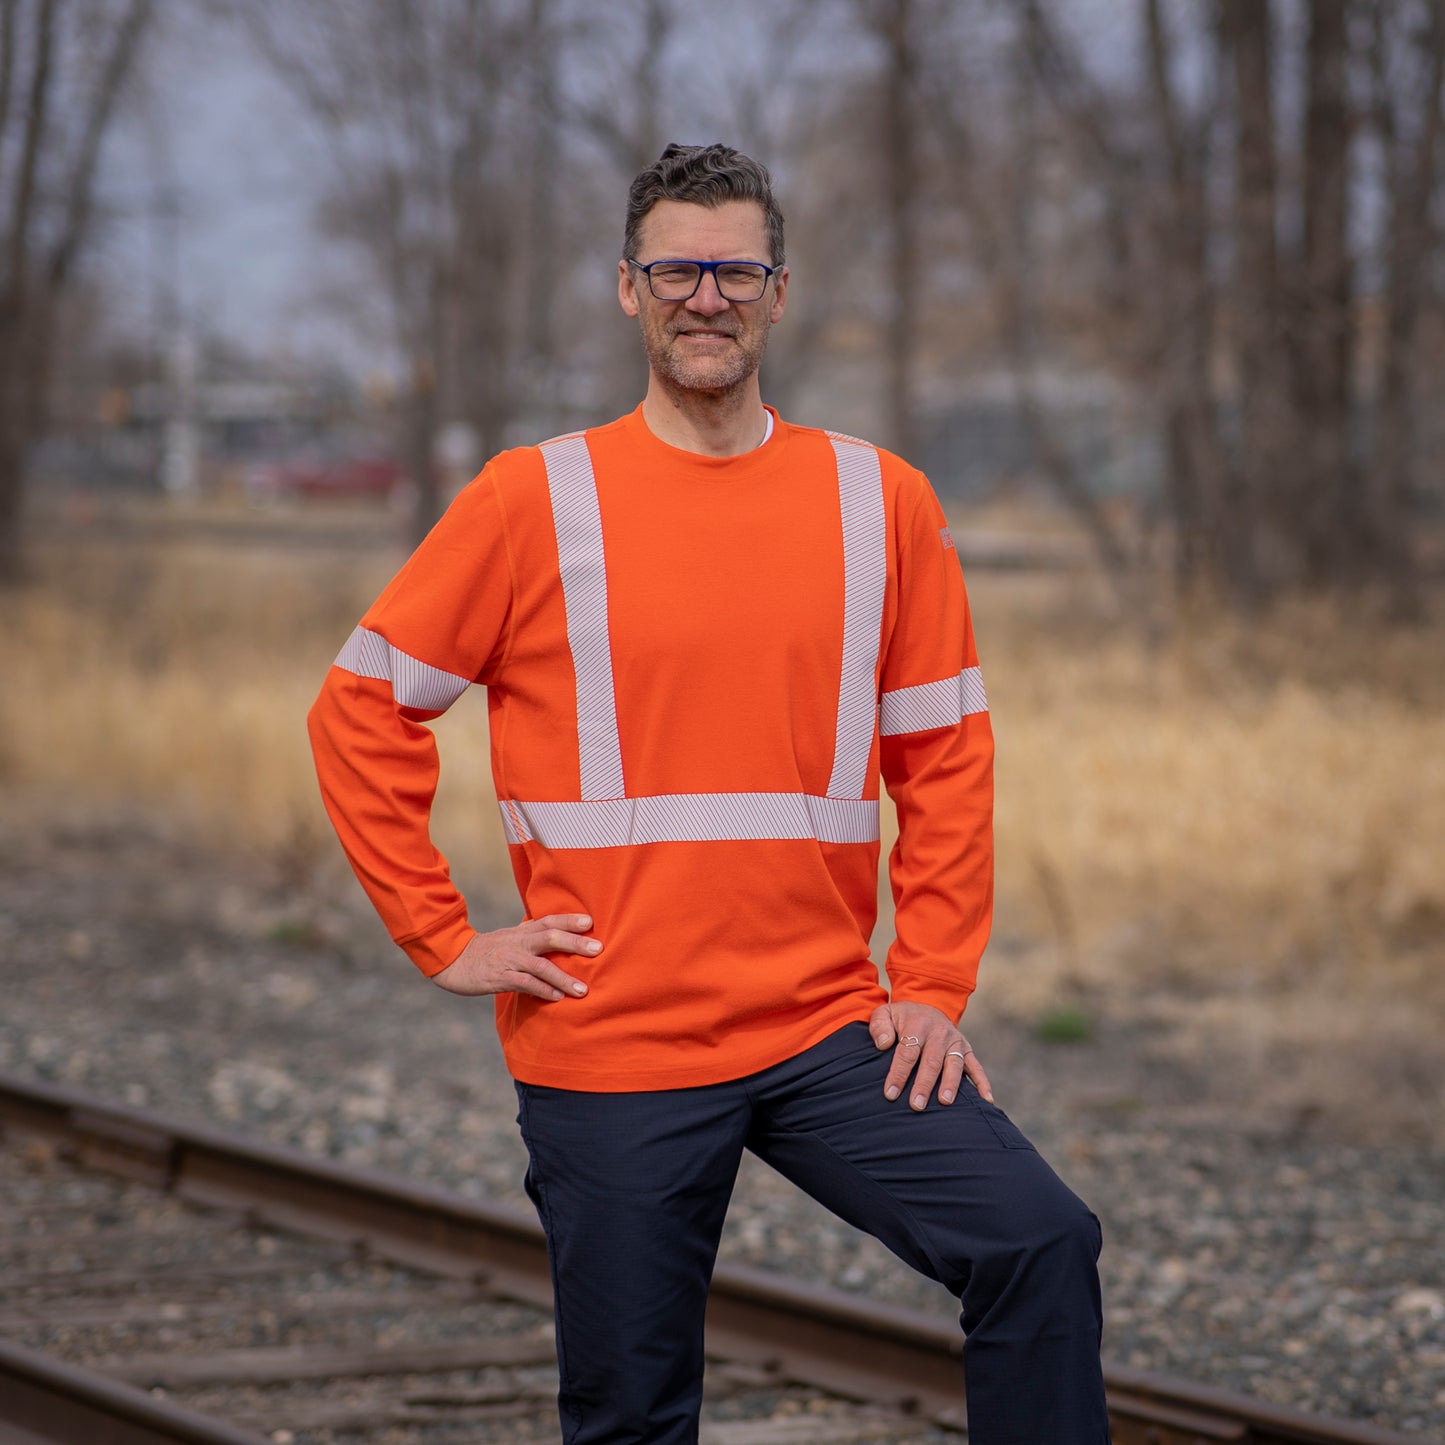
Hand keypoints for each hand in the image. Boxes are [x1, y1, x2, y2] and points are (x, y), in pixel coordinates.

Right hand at [432, 915, 599, 1000]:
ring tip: (582, 990)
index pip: (549, 920)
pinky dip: (543, 991)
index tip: (591, 922)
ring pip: (540, 965)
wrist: (453, 961)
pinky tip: (557, 998)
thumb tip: (555, 929)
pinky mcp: (500, 978)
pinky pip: (525, 984)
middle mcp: (518, 943)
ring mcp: (509, 960)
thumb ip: (530, 933)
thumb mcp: (509, 937)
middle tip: (598, 949)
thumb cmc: (487, 950)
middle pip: (549, 937)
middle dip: (575, 943)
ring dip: (563, 977)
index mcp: (521, 932)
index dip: (570, 920)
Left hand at [869, 1001, 993, 1109]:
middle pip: (931, 1061)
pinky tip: (986, 1099)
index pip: (907, 1052)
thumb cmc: (900, 1019)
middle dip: (924, 1084)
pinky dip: (982, 1082)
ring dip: (950, 1084)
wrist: (925, 1009)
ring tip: (945, 1102)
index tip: (891, 1094)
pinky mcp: (966, 1049)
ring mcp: (955, 1041)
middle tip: (916, 1105)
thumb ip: (879, 1026)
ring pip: (953, 1064)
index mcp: (917, 1023)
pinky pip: (976, 1066)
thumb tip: (884, 1043)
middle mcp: (939, 1031)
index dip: (899, 1073)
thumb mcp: (885, 1014)